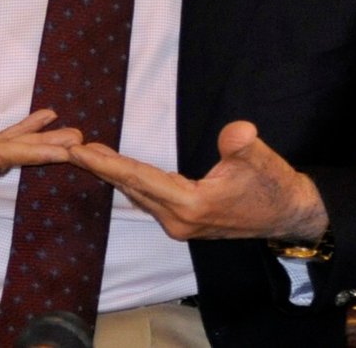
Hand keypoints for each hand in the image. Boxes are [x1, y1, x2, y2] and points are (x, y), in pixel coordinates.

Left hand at [68, 120, 327, 241]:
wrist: (289, 214)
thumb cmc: (274, 185)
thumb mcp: (262, 160)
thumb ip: (244, 145)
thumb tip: (236, 132)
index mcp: (192, 205)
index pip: (140, 178)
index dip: (108, 163)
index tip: (79, 151)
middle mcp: (178, 220)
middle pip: (130, 188)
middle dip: (98, 168)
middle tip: (66, 148)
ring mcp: (179, 224)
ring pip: (136, 194)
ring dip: (110, 174)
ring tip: (83, 154)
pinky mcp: (183, 221)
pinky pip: (146, 198)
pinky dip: (127, 181)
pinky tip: (114, 170)